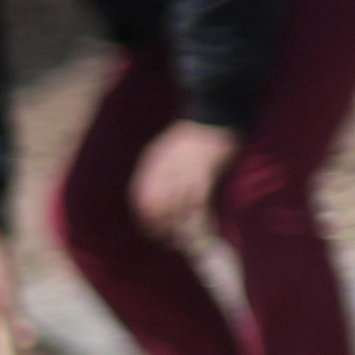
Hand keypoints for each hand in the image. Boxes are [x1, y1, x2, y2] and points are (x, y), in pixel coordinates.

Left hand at [130, 123, 236, 252]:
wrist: (213, 113)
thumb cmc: (191, 133)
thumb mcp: (164, 150)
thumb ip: (158, 171)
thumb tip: (155, 197)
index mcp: (151, 164)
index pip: (141, 199)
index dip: (146, 219)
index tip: (152, 232)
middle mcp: (163, 170)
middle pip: (158, 208)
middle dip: (163, 228)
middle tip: (170, 242)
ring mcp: (184, 172)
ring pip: (177, 209)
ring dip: (181, 229)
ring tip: (186, 242)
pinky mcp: (204, 173)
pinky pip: (199, 203)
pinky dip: (201, 219)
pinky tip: (205, 230)